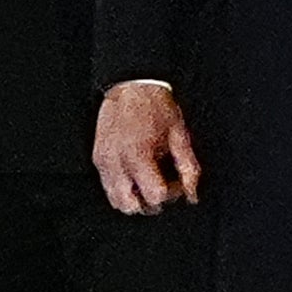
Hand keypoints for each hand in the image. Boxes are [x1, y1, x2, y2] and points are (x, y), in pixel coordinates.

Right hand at [94, 77, 201, 215]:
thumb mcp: (180, 136)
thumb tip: (192, 193)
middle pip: (132, 206)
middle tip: (163, 184)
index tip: (177, 182)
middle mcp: (116, 161)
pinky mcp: (98, 158)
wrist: (133, 85)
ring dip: (134, 198)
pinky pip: (108, 186)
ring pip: (116, 201)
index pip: (154, 197)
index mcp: (138, 155)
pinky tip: (136, 173)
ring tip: (148, 181)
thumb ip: (188, 168)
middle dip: (150, 202)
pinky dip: (122, 188)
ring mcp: (104, 161)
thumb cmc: (155, 106)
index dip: (171, 194)